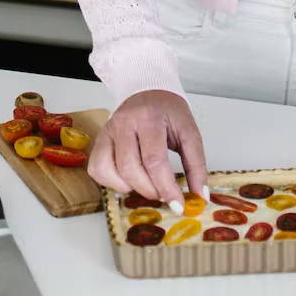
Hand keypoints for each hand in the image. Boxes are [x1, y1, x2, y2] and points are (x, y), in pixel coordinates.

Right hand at [88, 90, 206, 211]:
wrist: (148, 90)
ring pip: (107, 170)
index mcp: (149, 119)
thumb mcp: (189, 133)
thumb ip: (196, 165)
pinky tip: (128, 181)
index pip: (154, 160)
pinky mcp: (99, 140)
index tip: (178, 205)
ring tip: (146, 187)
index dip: (166, 187)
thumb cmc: (168, 112)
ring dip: (128, 188)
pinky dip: (110, 182)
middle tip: (164, 195)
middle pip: (129, 168)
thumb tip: (199, 196)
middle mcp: (123, 124)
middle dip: (149, 190)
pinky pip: (96, 169)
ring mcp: (107, 132)